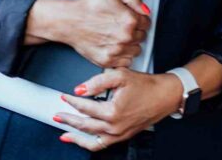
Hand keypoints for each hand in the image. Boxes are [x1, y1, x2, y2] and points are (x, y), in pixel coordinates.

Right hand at [26, 0, 150, 68]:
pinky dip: (121, 55)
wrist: (69, 20)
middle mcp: (125, 37)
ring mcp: (117, 51)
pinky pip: (126, 61)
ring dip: (129, 44)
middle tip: (119, 24)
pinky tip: (112, 44)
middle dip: (135, 31)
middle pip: (143, 37)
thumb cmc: (88, 6)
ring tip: (115, 34)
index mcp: (129, 20)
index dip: (139, 19)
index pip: (147, 23)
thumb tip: (145, 9)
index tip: (130, 17)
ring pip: (136, 50)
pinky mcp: (108, 61)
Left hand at [54, 68, 183, 150]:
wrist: (165, 95)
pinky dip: (89, 144)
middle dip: (68, 120)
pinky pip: (102, 145)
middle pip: (84, 125)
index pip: (85, 107)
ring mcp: (119, 134)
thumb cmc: (146, 86)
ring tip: (64, 132)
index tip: (64, 97)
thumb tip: (80, 89)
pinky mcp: (123, 136)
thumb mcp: (120, 75)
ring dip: (76, 136)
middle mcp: (115, 126)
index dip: (72, 101)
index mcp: (113, 112)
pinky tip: (82, 140)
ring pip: (91, 139)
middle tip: (57, 115)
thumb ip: (97, 82)